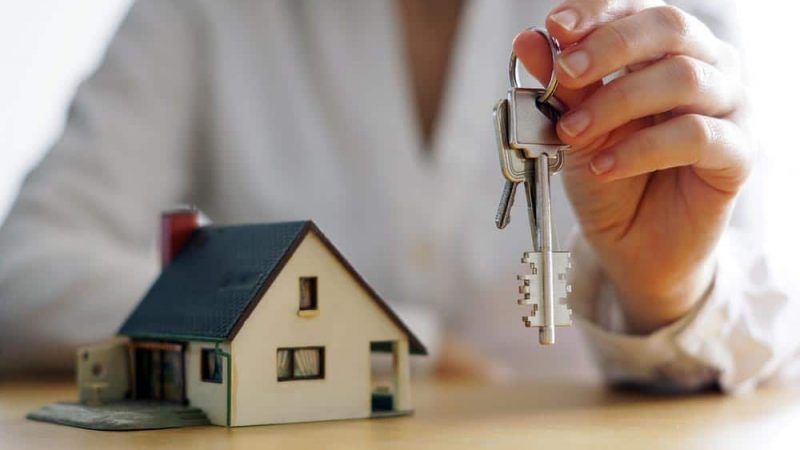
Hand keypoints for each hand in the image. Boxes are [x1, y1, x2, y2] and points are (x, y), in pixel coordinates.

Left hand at [513, 0, 752, 332]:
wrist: (630, 243)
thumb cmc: (609, 177)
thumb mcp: (574, 127)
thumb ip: (560, 86)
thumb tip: (530, 41)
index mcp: (665, 50)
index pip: (637, 9)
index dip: (598, 12)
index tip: (557, 27)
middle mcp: (706, 67)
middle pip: (669, 29)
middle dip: (608, 47)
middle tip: (565, 73)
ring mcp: (729, 107)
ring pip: (684, 79)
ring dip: (617, 103)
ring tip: (574, 133)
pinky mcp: (737, 154)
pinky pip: (696, 137)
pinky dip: (641, 149)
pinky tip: (605, 166)